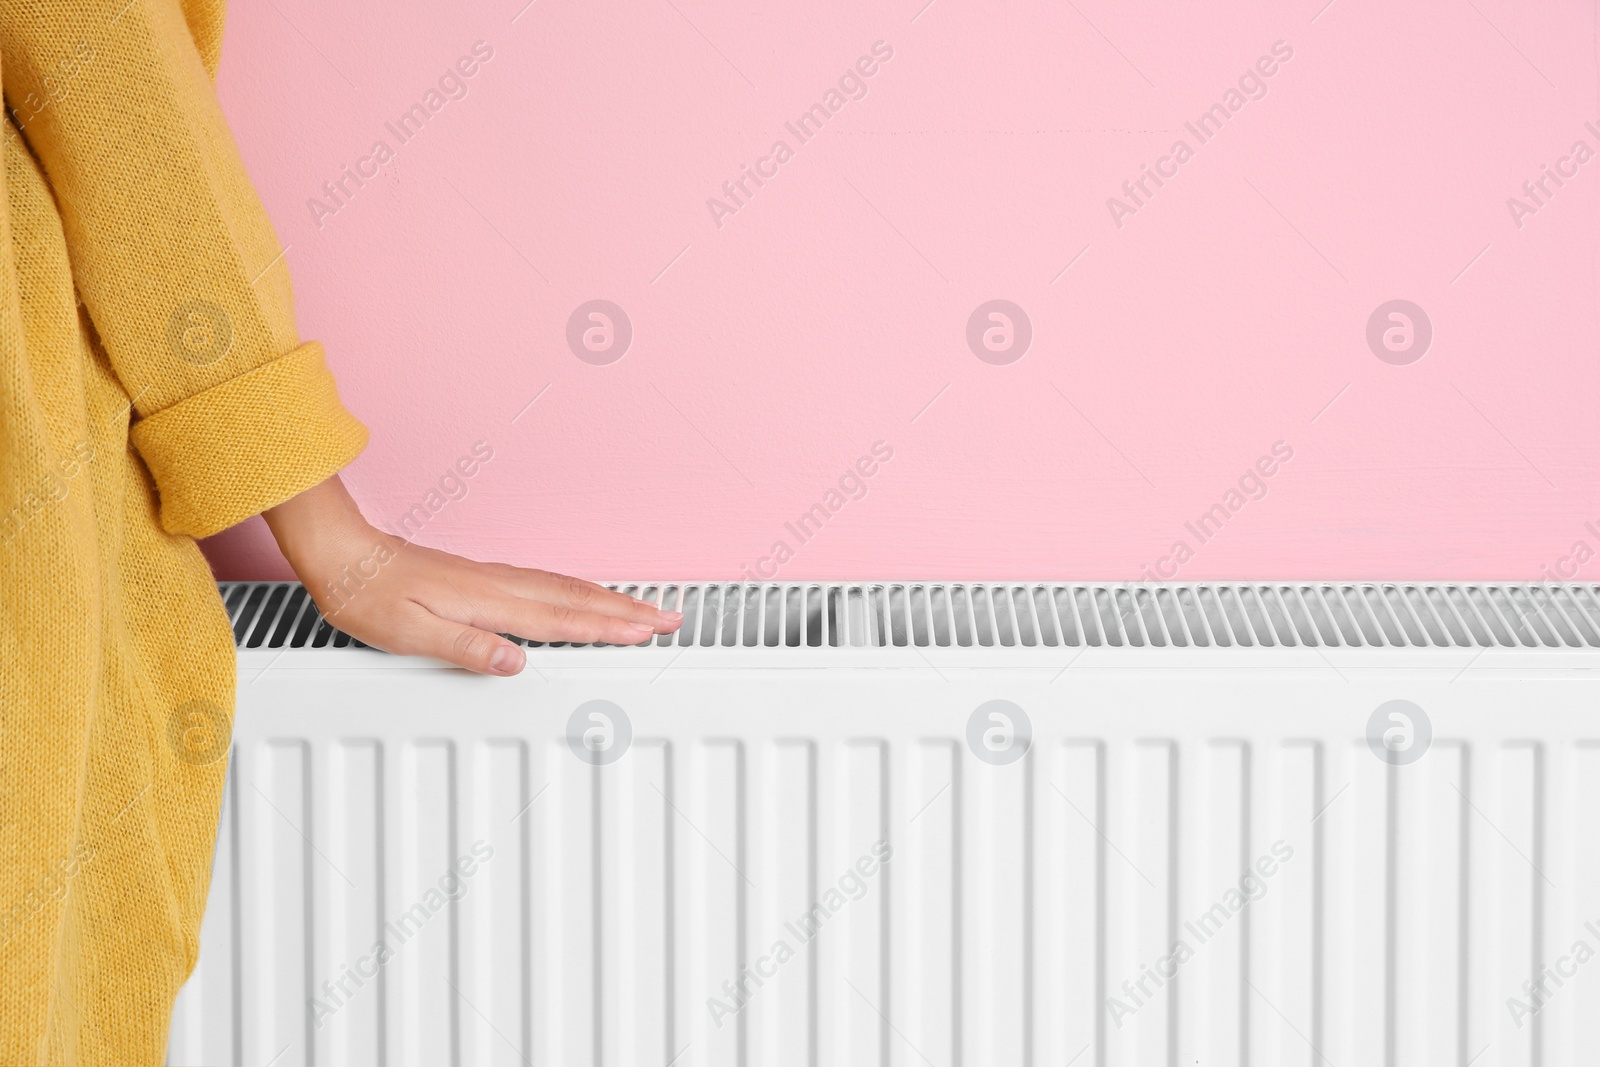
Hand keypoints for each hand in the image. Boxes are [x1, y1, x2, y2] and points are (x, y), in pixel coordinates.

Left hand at [262, 475, 681, 674]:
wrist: (343, 555)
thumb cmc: (368, 596)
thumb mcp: (409, 634)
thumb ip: (466, 648)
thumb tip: (514, 662)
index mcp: (485, 601)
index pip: (560, 619)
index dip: (606, 627)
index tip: (644, 632)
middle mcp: (496, 584)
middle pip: (576, 597)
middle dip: (626, 609)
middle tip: (668, 618)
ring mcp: (492, 578)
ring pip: (565, 587)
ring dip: (608, 598)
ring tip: (642, 609)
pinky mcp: (483, 577)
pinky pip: (546, 584)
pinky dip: (578, 591)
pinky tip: (584, 597)